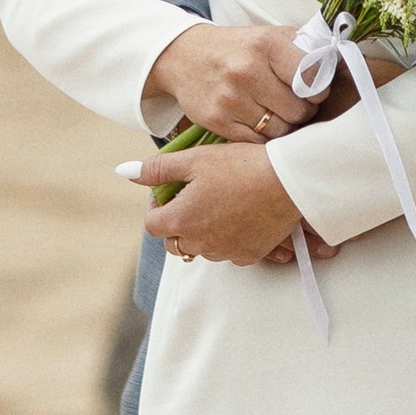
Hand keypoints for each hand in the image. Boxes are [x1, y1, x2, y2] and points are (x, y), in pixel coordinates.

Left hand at [131, 142, 304, 267]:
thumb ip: (156, 169)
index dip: (157, 205)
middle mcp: (200, 244)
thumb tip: (124, 172)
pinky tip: (240, 215)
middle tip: (194, 196)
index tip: (171, 190)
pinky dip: (228, 238)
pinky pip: (228, 252)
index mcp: (181, 221)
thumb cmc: (241, 166)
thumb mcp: (194, 159)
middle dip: (177, 221)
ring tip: (220, 202)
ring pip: (201, 247)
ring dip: (202, 231)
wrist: (290, 181)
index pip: (152, 224)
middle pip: (174, 241)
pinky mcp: (249, 255)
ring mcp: (225, 253)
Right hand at [146, 21, 320, 144]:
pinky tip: (261, 122)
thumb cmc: (238, 48)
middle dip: (303, 111)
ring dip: (285, 126)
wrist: (185, 56)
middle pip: (299, 111)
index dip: (319, 89)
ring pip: (280, 130)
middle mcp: (247, 70)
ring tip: (278, 113)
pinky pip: (257, 142)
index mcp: (266, 45)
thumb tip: (340, 68)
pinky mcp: (217, 121)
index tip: (314, 90)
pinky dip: (264, 136)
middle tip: (296, 105)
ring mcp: (230, 98)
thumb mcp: (270, 36)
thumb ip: (304, 50)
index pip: (313, 78)